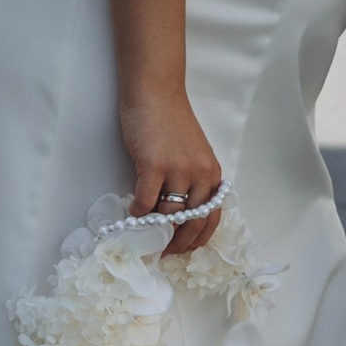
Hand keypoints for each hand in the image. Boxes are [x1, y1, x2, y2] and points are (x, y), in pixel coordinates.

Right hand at [119, 88, 224, 251]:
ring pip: (168, 215)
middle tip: (163, 251)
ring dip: (155, 230)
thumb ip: (192, 181)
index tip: (184, 249)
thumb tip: (179, 215)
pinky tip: (133, 212)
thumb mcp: (194, 154)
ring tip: (145, 234)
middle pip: (192, 223)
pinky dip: (138, 212)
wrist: (156, 93)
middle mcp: (201, 174)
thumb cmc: (171, 121)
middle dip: (177, 243)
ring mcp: (178, 170)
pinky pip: (146, 202)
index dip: (197, 239)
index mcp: (213, 173)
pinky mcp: (154, 166)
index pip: (212, 217)